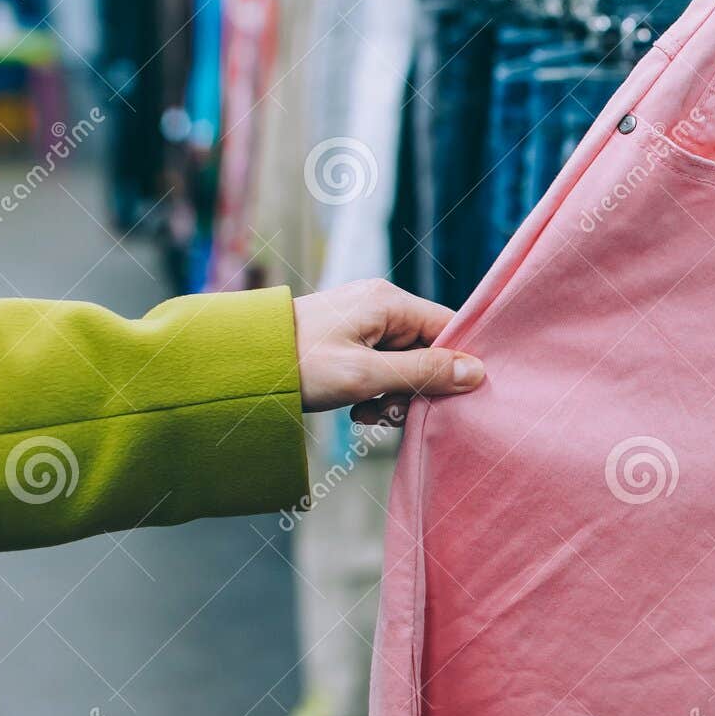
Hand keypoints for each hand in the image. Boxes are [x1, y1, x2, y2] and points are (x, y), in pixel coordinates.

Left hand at [293, 280, 484, 426]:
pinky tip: (357, 408)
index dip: (455, 365)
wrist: (237, 366)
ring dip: (395, 394)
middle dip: (416, 387)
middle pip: (426, 350)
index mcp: (388, 301)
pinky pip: (381, 366)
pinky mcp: (348, 340)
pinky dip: (376, 390)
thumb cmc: (300, 365)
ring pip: (404, 363)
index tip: (451, 399)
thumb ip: (423, 373)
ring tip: (369, 414)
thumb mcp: (366, 375)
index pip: (448, 328)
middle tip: (392, 414)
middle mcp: (380, 305)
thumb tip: (476, 373)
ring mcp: (363, 321)